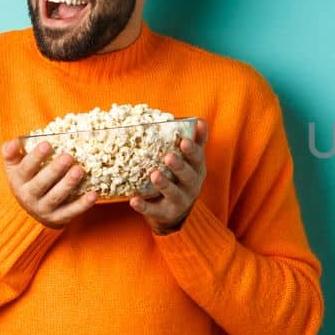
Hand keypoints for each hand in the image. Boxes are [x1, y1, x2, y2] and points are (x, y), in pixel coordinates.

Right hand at [1, 139, 98, 228]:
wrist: (31, 212)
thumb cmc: (27, 180)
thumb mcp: (15, 167)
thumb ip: (11, 153)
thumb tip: (13, 143)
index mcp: (18, 181)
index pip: (25, 168)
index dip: (35, 157)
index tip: (47, 144)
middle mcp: (28, 196)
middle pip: (41, 184)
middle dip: (55, 170)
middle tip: (68, 157)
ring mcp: (43, 209)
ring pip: (56, 197)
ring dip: (68, 184)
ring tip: (80, 170)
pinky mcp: (58, 218)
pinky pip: (71, 212)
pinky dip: (83, 204)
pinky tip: (93, 194)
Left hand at [132, 118, 208, 234]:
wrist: (177, 211)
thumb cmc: (182, 178)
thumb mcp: (192, 162)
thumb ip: (197, 142)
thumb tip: (200, 120)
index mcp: (197, 170)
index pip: (198, 159)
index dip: (192, 151)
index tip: (184, 141)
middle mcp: (192, 186)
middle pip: (188, 176)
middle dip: (179, 166)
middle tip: (168, 156)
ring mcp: (179, 201)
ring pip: (173, 193)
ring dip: (164, 184)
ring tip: (154, 175)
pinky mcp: (165, 213)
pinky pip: (154, 210)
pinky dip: (144, 206)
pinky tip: (134, 200)